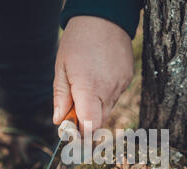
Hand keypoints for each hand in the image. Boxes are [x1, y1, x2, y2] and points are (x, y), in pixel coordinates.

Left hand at [53, 16, 133, 132]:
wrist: (104, 18)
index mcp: (89, 87)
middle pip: (99, 121)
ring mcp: (120, 85)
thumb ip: (61, 97)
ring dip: (95, 107)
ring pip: (107, 109)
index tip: (72, 133)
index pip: (90, 125)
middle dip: (86, 121)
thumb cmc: (78, 41)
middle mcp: (108, 90)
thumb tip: (59, 121)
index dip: (82, 134)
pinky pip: (115, 96)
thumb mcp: (61, 68)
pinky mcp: (127, 79)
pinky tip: (99, 78)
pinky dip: (105, 95)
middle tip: (74, 110)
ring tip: (86, 86)